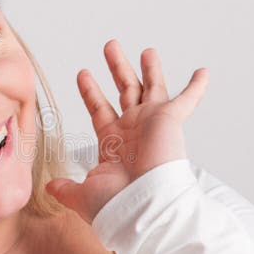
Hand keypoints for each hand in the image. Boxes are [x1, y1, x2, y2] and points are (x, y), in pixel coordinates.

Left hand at [45, 39, 208, 223]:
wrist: (143, 208)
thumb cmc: (116, 204)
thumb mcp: (82, 194)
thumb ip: (66, 187)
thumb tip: (49, 186)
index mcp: (114, 144)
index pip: (100, 110)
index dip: (91, 92)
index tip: (83, 73)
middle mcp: (134, 130)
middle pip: (125, 91)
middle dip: (118, 68)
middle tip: (110, 46)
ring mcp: (153, 124)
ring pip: (150, 87)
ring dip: (148, 68)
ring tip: (146, 50)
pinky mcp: (170, 122)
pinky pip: (187, 101)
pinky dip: (196, 87)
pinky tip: (203, 72)